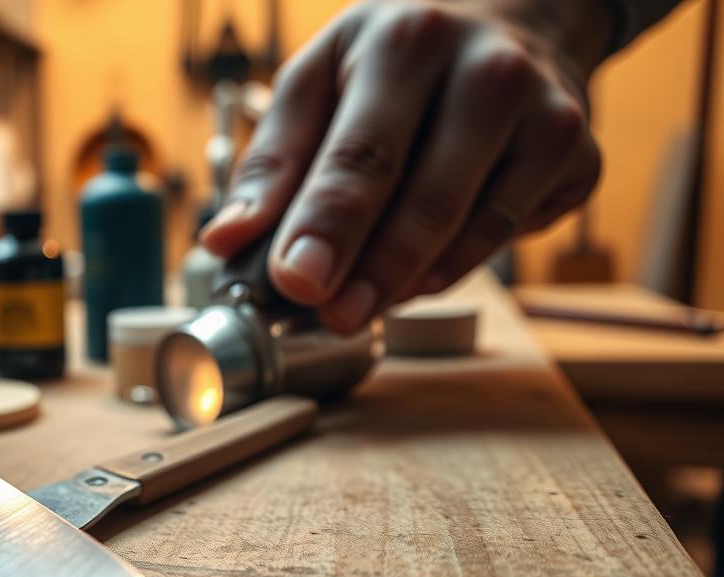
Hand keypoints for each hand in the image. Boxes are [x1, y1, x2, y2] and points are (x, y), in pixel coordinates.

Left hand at [201, 0, 605, 332]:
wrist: (517, 16)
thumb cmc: (397, 61)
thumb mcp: (321, 80)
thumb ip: (272, 162)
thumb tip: (224, 240)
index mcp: (406, 43)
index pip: (361, 152)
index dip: (326, 225)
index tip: (294, 282)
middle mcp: (487, 70)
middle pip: (425, 197)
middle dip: (371, 271)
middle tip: (331, 318)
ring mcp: (548, 114)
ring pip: (474, 227)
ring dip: (411, 280)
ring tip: (364, 303)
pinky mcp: (581, 157)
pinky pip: (510, 235)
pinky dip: (459, 264)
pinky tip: (420, 270)